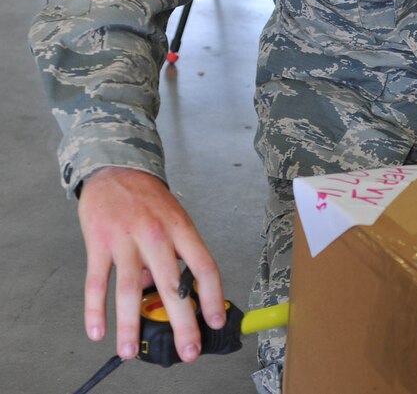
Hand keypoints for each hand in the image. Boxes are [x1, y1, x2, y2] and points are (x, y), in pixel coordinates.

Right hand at [77, 167, 225, 362]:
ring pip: (130, 290)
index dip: (213, 296)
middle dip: (182, 323)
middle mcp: (157, 235)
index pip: (204, 267)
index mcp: (182, 229)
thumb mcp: (173, 220)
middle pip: (172, 286)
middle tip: (188, 351)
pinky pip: (97, 282)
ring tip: (130, 352)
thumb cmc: (150, 200)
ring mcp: (126, 239)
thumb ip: (173, 256)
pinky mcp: (98, 243)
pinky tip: (98, 332)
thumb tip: (165, 296)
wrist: (116, 169)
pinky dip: (95, 310)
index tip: (216, 322)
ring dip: (130, 325)